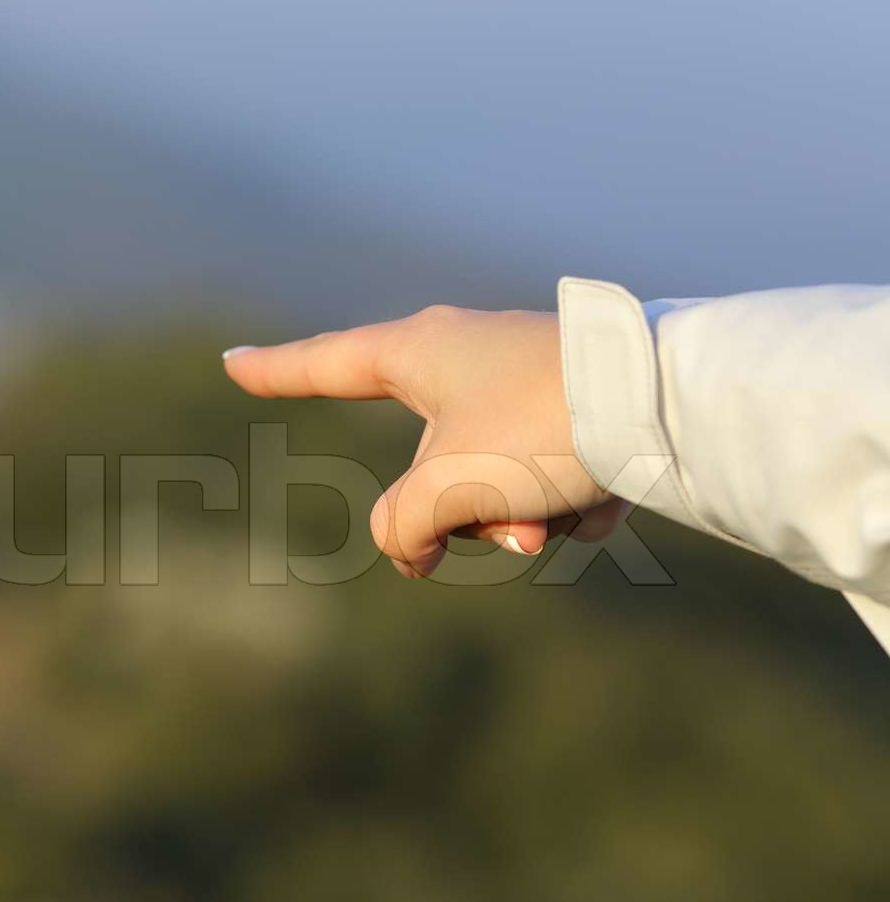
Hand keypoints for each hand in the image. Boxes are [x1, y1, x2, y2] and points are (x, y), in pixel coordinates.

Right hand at [223, 305, 624, 576]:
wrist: (668, 407)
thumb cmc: (540, 430)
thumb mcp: (445, 488)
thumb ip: (402, 527)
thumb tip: (413, 551)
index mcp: (420, 350)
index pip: (325, 363)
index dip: (274, 371)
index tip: (232, 364)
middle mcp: (467, 356)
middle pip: (426, 462)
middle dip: (462, 513)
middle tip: (495, 532)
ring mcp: (525, 380)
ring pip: (489, 479)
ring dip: (517, 517)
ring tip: (557, 513)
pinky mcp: (578, 407)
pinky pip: (543, 478)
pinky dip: (566, 503)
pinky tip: (605, 495)